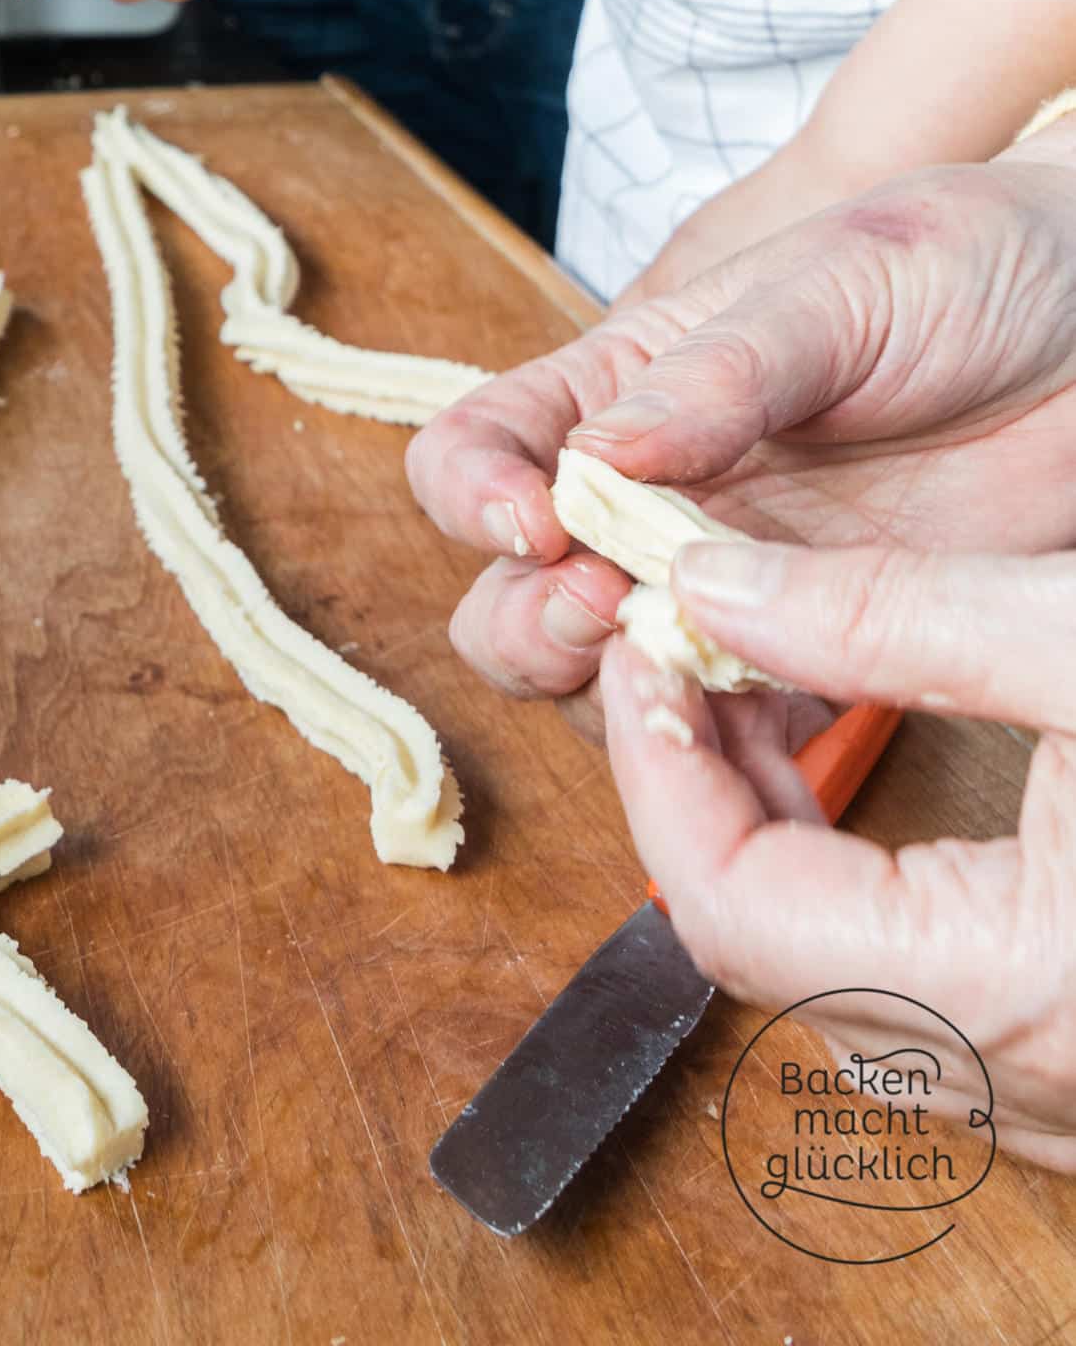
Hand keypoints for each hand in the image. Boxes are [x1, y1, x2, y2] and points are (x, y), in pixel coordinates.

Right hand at [405, 153, 1075, 707]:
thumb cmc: (968, 261)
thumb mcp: (842, 283)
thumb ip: (720, 371)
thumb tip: (589, 462)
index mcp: (625, 385)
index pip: (478, 447)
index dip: (473, 494)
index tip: (539, 519)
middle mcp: (651, 492)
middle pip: (508, 589)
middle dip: (525, 615)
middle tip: (604, 603)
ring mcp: (730, 579)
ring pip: (594, 677)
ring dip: (604, 688)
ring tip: (682, 661)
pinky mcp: (817, 654)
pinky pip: (724, 728)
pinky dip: (710, 747)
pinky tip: (751, 727)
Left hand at [603, 542, 1075, 1170]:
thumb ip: (895, 616)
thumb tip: (709, 583)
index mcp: (1013, 987)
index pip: (733, 907)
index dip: (659, 770)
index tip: (642, 644)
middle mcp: (1026, 1079)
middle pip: (763, 948)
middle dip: (691, 785)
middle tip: (678, 644)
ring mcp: (1057, 1092)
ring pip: (826, 977)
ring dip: (759, 829)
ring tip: (742, 681)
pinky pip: (906, 995)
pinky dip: (839, 878)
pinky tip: (830, 773)